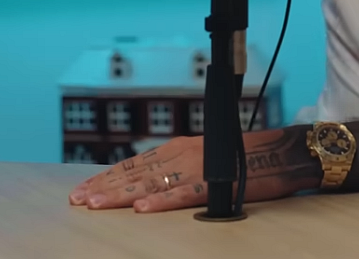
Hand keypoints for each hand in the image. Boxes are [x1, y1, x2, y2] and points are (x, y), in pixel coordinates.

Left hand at [69, 127, 321, 212]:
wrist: (281, 153)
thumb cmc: (244, 159)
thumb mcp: (203, 158)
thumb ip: (176, 169)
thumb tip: (148, 187)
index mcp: (178, 148)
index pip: (134, 164)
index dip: (107, 177)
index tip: (83, 190)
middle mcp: (181, 154)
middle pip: (134, 174)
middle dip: (103, 187)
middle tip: (77, 200)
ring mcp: (196, 168)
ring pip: (150, 184)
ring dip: (120, 194)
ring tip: (96, 204)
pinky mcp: (214, 183)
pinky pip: (182, 195)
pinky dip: (160, 202)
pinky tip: (141, 210)